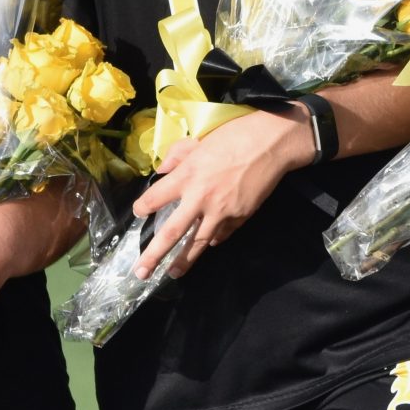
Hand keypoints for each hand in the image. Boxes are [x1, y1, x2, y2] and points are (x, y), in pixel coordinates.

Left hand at [129, 108, 309, 278]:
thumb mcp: (199, 140)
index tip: (139, 212)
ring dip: (184, 260)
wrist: (270, 144)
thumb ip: (177, 156)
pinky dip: (213, 240)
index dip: (143, 207)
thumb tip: (161, 171)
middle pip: (171, 232)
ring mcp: (221, 211)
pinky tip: (207, 244)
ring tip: (173, 273)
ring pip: (198, 242)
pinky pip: (222, 233)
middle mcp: (200, 198)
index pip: (155, 198)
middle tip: (141, 272)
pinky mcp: (240, 216)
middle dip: (154, 255)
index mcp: (186, 175)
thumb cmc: (233, 135)